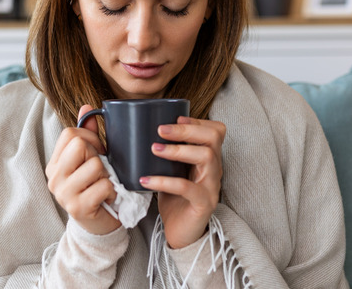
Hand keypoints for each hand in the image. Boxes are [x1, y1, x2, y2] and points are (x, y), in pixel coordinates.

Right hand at [46, 105, 121, 234]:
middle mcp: (54, 178)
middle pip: (80, 146)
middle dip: (97, 155)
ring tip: (104, 185)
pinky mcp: (78, 208)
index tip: (97, 151)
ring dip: (107, 175)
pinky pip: (103, 185)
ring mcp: (64, 194)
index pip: (69, 134)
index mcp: (54, 164)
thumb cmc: (94, 188)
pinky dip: (112, 191)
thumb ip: (87, 135)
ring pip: (95, 165)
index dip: (89, 137)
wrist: (97, 225)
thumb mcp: (89, 160)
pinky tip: (108, 197)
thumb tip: (87, 106)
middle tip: (100, 170)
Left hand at [140, 116, 224, 248]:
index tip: (174, 118)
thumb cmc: (174, 199)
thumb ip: (165, 153)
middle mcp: (215, 169)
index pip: (215, 130)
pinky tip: (145, 180)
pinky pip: (187, 188)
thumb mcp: (171, 170)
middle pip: (213, 138)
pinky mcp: (203, 203)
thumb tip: (136, 131)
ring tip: (154, 149)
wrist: (181, 233)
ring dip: (178, 150)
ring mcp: (212, 186)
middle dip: (187, 129)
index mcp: (208, 158)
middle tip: (161, 130)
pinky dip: (164, 181)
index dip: (197, 121)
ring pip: (206, 157)